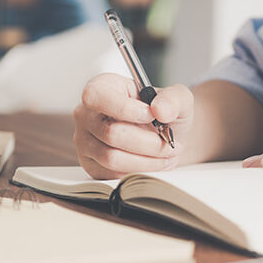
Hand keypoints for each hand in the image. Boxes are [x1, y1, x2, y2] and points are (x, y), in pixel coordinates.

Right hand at [74, 73, 193, 178]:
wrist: (164, 136)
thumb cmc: (163, 114)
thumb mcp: (177, 98)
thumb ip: (173, 98)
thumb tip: (160, 109)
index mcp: (102, 88)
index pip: (97, 98)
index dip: (126, 110)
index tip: (151, 116)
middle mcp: (86, 114)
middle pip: (111, 133)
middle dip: (147, 142)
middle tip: (168, 143)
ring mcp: (85, 141)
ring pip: (112, 158)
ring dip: (146, 160)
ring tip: (164, 155)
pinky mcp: (91, 165)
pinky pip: (112, 174)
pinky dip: (138, 172)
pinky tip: (152, 163)